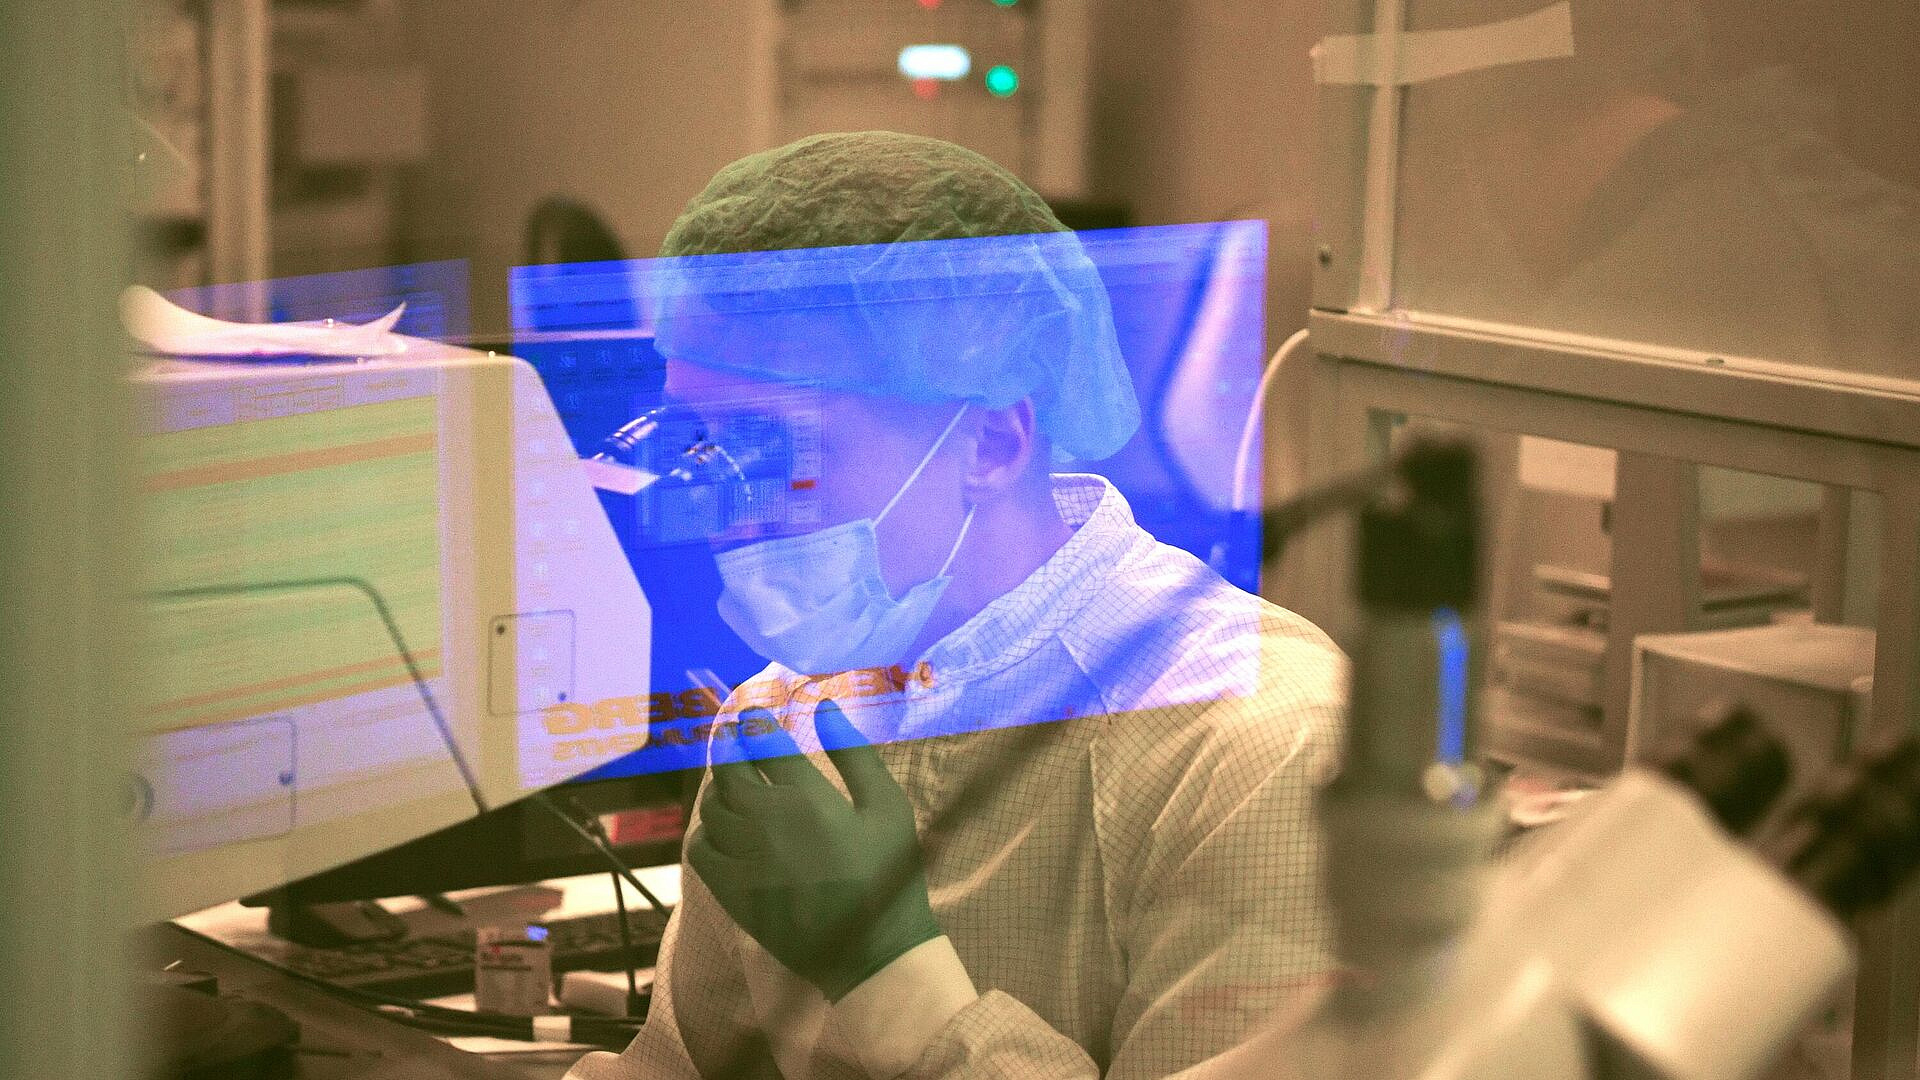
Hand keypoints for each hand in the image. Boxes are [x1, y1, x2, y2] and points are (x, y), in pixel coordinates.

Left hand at [688, 700, 941, 1002]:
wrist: (871, 949)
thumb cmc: (887, 873)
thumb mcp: (886, 806)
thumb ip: (854, 753)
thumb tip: (824, 705)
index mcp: (805, 795)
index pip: (764, 742)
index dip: (754, 721)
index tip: (754, 712)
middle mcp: (764, 820)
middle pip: (729, 768)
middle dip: (730, 745)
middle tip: (736, 736)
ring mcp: (742, 856)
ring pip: (711, 806)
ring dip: (719, 786)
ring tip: (734, 782)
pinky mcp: (730, 890)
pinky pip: (700, 848)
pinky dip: (705, 830)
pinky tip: (722, 829)